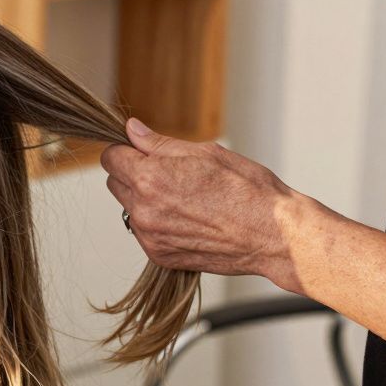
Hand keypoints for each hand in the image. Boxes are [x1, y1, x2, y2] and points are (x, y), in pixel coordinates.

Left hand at [100, 117, 309, 293]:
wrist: (274, 235)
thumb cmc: (247, 190)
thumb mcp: (204, 153)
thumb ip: (159, 144)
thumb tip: (131, 130)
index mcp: (150, 178)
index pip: (110, 158)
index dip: (125, 150)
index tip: (140, 151)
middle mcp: (143, 210)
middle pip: (115, 183)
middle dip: (133, 174)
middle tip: (169, 173)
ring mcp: (150, 236)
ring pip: (129, 208)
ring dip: (144, 200)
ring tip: (183, 198)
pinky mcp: (159, 255)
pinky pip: (144, 232)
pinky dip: (157, 223)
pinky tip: (188, 218)